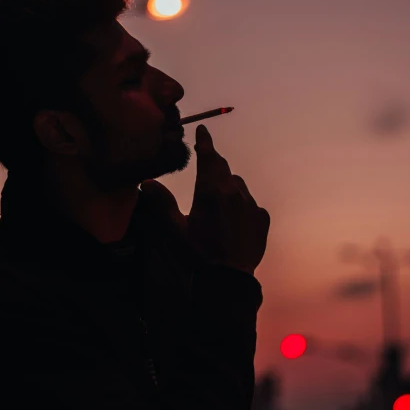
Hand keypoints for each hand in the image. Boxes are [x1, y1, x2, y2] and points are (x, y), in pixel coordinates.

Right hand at [140, 124, 269, 275]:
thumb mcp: (175, 230)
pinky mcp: (262, 218)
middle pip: (223, 168)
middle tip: (205, 160)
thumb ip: (162, 203)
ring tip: (217, 200)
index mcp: (211, 191)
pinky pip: (250, 203)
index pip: (208, 157)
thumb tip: (147, 182)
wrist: (229, 279)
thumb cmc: (199, 253)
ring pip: (237, 185)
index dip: (204, 142)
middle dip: (213, 163)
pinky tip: (233, 219)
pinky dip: (241, 204)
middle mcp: (234, 192)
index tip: (203, 129)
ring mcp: (251, 205)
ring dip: (227, 185)